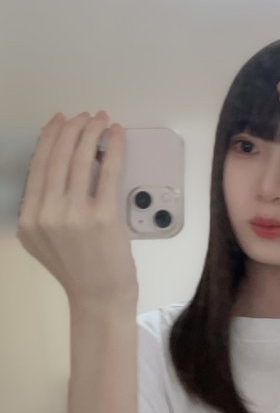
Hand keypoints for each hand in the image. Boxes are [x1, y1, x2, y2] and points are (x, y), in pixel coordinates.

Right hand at [17, 110, 137, 309]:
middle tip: (85, 116)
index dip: (50, 137)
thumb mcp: (44, 238)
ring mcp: (74, 215)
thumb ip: (44, 205)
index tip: (60, 120)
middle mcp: (46, 214)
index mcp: (28, 218)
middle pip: (58, 157)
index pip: (38, 165)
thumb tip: (61, 160)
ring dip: (92, 132)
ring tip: (101, 120)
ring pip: (81, 159)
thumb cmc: (77, 267)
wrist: (100, 296)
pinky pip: (108, 171)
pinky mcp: (102, 216)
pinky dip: (113, 148)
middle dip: (72, 128)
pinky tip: (117, 135)